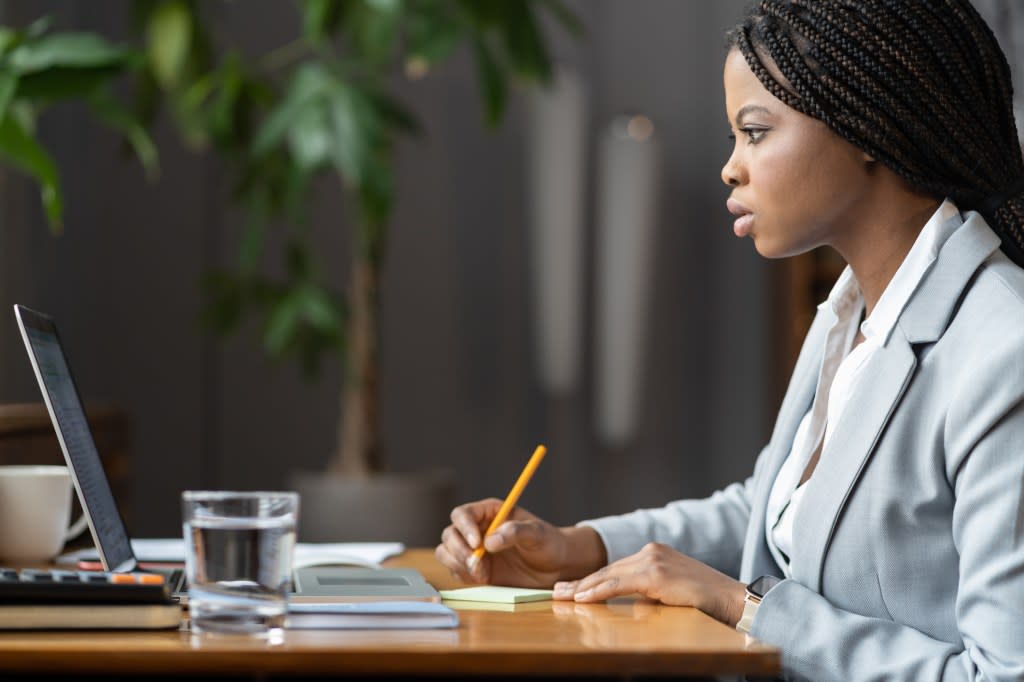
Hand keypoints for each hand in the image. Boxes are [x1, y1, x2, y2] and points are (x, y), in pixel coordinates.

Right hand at [435, 498, 604, 586]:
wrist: (555, 567)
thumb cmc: (548, 543)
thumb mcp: (537, 534)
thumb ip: (516, 532)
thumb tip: (490, 541)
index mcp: (489, 512)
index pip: (462, 514)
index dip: (464, 528)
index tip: (477, 544)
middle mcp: (476, 529)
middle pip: (450, 534)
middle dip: (459, 551)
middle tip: (477, 565)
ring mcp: (473, 549)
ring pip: (446, 552)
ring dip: (458, 564)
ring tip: (481, 574)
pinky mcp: (474, 569)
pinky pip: (455, 571)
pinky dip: (463, 576)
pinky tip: (483, 579)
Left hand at [551, 542, 745, 626]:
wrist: (732, 600)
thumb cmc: (704, 601)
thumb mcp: (669, 592)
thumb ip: (647, 592)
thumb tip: (622, 603)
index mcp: (654, 553)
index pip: (615, 568)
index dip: (591, 580)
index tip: (571, 589)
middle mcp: (651, 551)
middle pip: (608, 569)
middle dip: (581, 582)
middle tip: (556, 591)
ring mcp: (653, 560)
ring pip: (609, 575)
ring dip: (584, 587)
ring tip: (563, 596)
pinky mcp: (656, 574)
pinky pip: (619, 584)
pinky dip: (599, 591)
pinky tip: (583, 598)